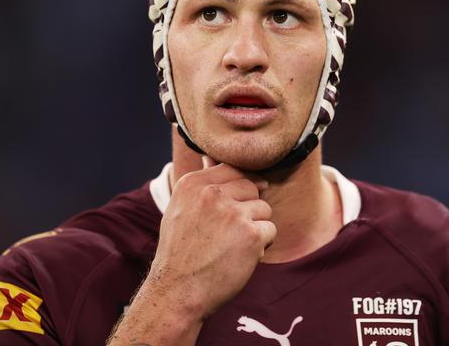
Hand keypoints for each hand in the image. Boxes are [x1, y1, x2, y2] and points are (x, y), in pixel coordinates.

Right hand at [147, 156, 275, 319]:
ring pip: (263, 208)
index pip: (232, 168)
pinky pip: (270, 230)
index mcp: (193, 184)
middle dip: (249, 207)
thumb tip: (211, 157)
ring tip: (234, 245)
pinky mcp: (251, 234)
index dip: (241, 184)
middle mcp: (212, 194)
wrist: (178, 290)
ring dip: (256, 227)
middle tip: (232, 231)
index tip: (240, 200)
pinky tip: (241, 257)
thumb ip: (201, 185)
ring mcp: (233, 213)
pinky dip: (261, 245)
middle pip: (251, 186)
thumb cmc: (180, 252)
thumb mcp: (180, 208)